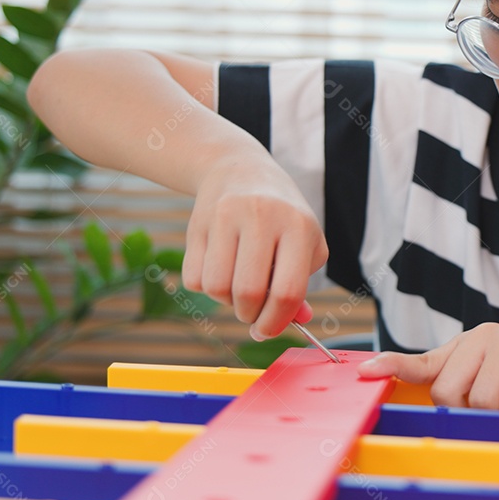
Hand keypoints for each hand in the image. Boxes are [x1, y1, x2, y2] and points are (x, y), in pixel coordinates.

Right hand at [182, 153, 327, 339]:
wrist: (239, 169)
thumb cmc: (281, 216)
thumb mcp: (304, 242)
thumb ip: (301, 285)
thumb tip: (298, 322)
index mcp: (298, 225)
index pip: (288, 291)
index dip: (276, 322)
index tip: (266, 330)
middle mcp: (262, 216)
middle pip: (249, 293)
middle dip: (249, 315)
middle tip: (252, 311)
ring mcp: (226, 216)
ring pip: (217, 288)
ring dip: (226, 301)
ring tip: (238, 284)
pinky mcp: (197, 222)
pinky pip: (194, 279)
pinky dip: (205, 287)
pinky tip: (220, 268)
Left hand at [357, 322, 498, 411]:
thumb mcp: (486, 383)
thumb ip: (452, 385)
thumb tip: (414, 400)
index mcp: (466, 344)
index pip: (423, 360)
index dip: (392, 365)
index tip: (365, 371)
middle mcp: (486, 335)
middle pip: (450, 392)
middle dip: (468, 412)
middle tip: (492, 409)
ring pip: (483, 400)